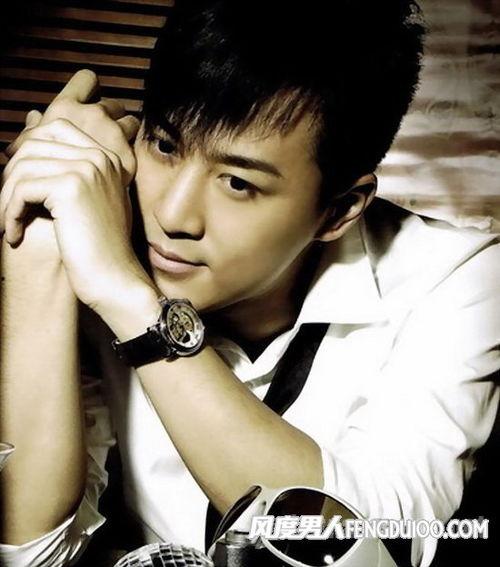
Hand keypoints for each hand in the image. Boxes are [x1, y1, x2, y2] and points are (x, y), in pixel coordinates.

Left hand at [0, 71, 150, 311]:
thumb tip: (30, 125)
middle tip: (5, 207)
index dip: (26, 152)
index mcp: (106, 157)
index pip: (54, 128)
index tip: (17, 186)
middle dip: (9, 176)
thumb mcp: (84, 202)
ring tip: (7, 223)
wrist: (114, 278)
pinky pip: (21, 190)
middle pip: (32, 145)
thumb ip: (63, 169)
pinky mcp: (71, 187)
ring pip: (22, 168)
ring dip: (5, 199)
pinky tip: (13, 234)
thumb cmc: (97, 247)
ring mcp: (87, 169)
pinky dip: (8, 214)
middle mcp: (99, 157)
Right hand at [5, 70, 138, 184]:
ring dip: (125, 133)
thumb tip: (36, 116)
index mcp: (66, 108)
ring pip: (130, 122)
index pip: (86, 79)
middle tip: (103, 133)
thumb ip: (35, 132)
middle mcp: (92, 115)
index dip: (90, 87)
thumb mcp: (29, 153)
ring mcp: (114, 136)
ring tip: (114, 150)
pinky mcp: (127, 159)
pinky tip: (118, 169)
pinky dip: (129, 155)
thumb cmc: (38, 184)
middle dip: (111, 116)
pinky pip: (135, 148)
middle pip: (113, 104)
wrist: (63, 216)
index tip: (90, 98)